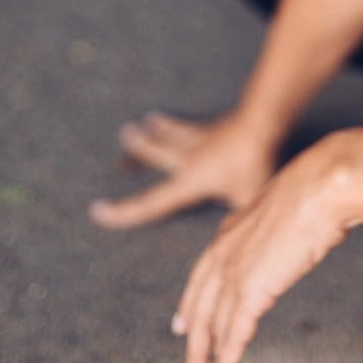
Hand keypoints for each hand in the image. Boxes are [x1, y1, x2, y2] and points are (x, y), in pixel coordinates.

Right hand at [88, 108, 278, 227]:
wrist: (264, 121)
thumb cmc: (254, 165)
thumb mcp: (245, 202)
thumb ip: (237, 222)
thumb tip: (236, 244)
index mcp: (189, 181)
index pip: (150, 203)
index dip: (124, 211)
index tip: (98, 211)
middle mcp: (190, 157)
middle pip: (158, 151)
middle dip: (140, 148)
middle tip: (126, 136)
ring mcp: (205, 136)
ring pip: (176, 132)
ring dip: (162, 127)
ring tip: (150, 119)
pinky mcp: (222, 122)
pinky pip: (203, 123)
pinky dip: (197, 120)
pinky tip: (203, 117)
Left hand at [173, 137, 349, 362]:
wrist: (322, 186)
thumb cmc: (318, 189)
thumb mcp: (288, 208)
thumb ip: (282, 225)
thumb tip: (301, 228)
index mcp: (231, 230)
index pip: (201, 274)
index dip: (190, 302)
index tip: (182, 325)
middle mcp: (224, 251)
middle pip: (200, 305)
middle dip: (194, 339)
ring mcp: (235, 271)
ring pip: (213, 325)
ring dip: (209, 358)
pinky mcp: (252, 290)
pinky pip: (234, 335)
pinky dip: (228, 360)